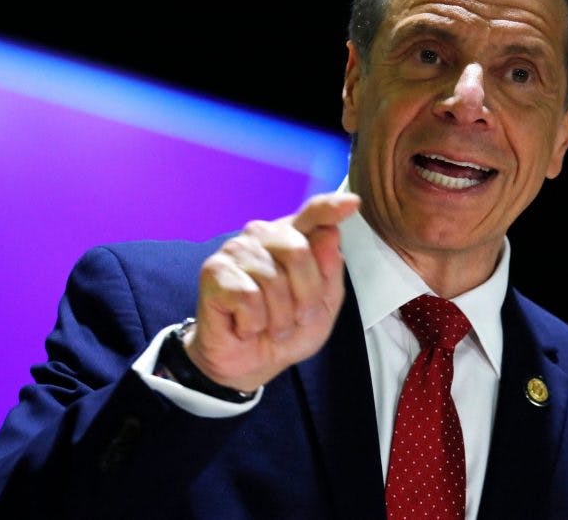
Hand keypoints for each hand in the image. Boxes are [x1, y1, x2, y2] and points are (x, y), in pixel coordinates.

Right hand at [184, 191, 360, 392]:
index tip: (352, 203)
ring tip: (269, 325)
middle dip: (305, 296)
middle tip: (296, 319)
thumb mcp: (323, 307)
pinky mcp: (214, 271)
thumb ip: (330, 272)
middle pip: (299, 251)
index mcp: (294, 238)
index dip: (331, 207)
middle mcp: (264, 235)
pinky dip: (253, 322)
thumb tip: (330, 234)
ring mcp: (237, 249)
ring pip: (273, 279)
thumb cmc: (287, 330)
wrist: (251, 364)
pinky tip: (245, 324)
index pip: (314, 214)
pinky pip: (248, 297)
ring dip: (279, 317)